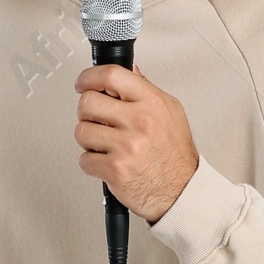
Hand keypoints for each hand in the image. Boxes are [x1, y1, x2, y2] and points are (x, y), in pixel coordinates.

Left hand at [73, 63, 199, 223]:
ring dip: (88, 139)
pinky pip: (84, 159)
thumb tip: (130, 72)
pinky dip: (91, 163)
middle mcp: (140, 122)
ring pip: (82, 131)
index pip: (111, 75)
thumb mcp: (171, 113)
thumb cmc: (175, 155)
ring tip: (104, 144)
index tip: (83, 83)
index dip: (89, 77)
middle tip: (95, 119)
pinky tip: (107, 161)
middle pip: (88, 102)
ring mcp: (126, 146)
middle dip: (87, 112)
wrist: (181, 191)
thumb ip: (146, 90)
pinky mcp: (115, 169)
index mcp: (152, 103)